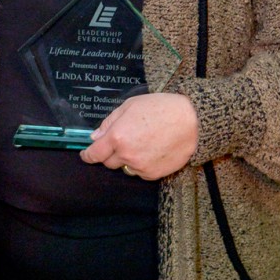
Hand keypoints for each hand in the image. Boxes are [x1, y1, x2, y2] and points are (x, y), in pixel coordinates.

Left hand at [80, 93, 197, 180]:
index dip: (88, 155)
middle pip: (108, 162)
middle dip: (111, 153)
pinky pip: (140, 172)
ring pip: (125, 168)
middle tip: (123, 140)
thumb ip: (110, 122)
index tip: (86, 155)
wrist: (192, 122)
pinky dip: (141, 165)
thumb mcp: (130, 106)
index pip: (95, 153)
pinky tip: (152, 150)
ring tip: (142, 143)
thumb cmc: (161, 108)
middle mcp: (126, 154)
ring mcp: (140, 166)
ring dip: (127, 159)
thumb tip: (96, 137)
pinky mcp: (153, 174)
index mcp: (117, 136)